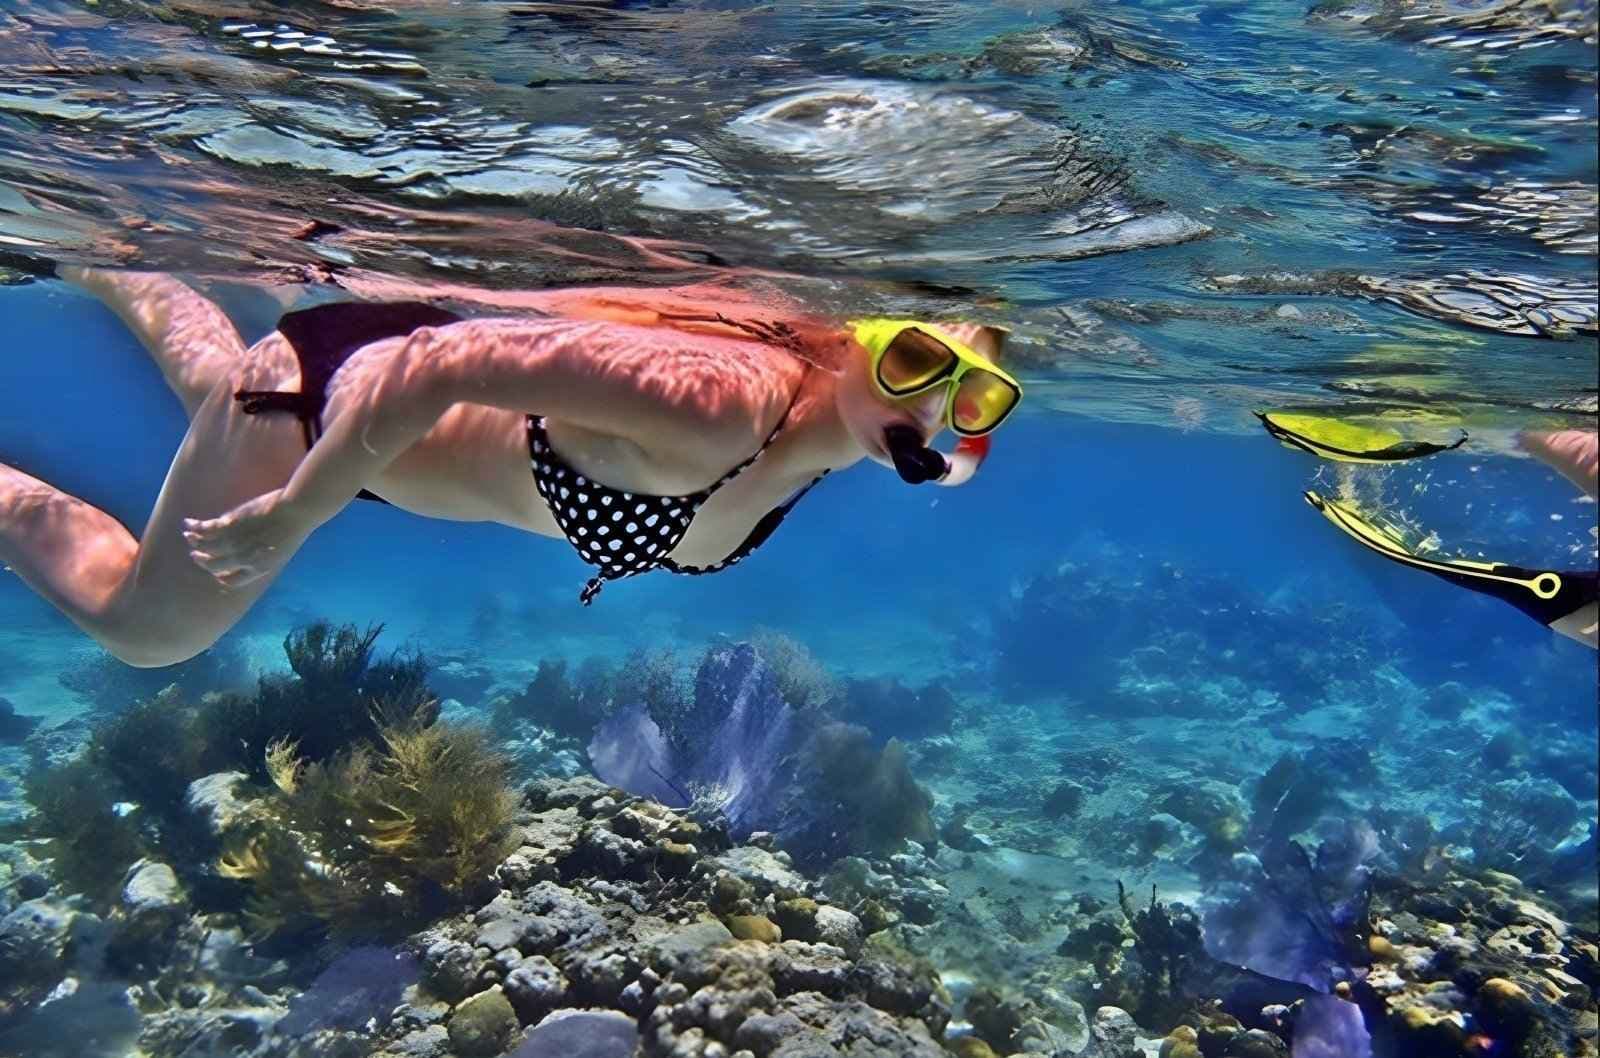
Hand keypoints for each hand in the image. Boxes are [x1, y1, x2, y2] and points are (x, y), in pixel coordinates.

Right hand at [183, 488, 307, 587]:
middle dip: (203, 562)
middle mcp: (243, 559)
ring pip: (206, 547)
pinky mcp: (230, 524)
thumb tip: (261, 549)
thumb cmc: (296, 526)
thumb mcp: (283, 547)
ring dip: (195, 543)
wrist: (297, 511)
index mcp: (259, 568)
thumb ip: (267, 552)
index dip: (222, 577)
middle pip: (214, 565)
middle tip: (195, 555)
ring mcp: (235, 542)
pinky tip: (189, 523)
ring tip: (189, 537)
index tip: (216, 572)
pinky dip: (195, 527)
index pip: (233, 581)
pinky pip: (206, 529)